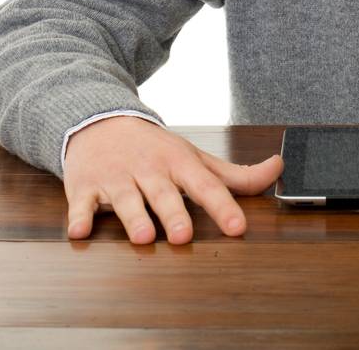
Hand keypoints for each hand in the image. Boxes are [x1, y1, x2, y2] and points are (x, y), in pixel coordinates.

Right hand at [63, 115, 283, 243]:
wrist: (99, 121)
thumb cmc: (154, 148)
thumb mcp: (194, 157)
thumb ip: (235, 175)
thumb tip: (278, 169)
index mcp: (179, 163)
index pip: (206, 186)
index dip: (223, 207)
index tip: (238, 227)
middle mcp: (149, 170)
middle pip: (164, 194)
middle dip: (174, 214)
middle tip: (183, 235)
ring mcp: (116, 178)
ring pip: (125, 200)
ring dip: (132, 217)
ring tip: (143, 237)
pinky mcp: (85, 186)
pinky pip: (81, 203)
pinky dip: (79, 217)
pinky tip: (80, 231)